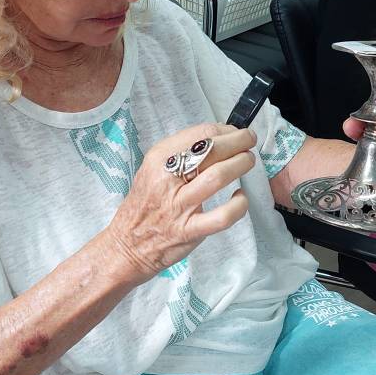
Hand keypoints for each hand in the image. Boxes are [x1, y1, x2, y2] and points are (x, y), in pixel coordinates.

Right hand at [106, 123, 255, 280]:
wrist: (126, 244)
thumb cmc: (145, 205)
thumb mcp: (153, 170)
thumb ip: (180, 155)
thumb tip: (216, 139)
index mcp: (158, 159)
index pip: (199, 135)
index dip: (224, 130)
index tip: (234, 132)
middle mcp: (167, 179)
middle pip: (211, 151)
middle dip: (237, 141)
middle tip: (249, 140)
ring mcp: (178, 206)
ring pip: (217, 177)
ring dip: (240, 164)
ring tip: (248, 160)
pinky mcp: (189, 230)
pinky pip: (222, 216)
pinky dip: (238, 205)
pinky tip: (240, 198)